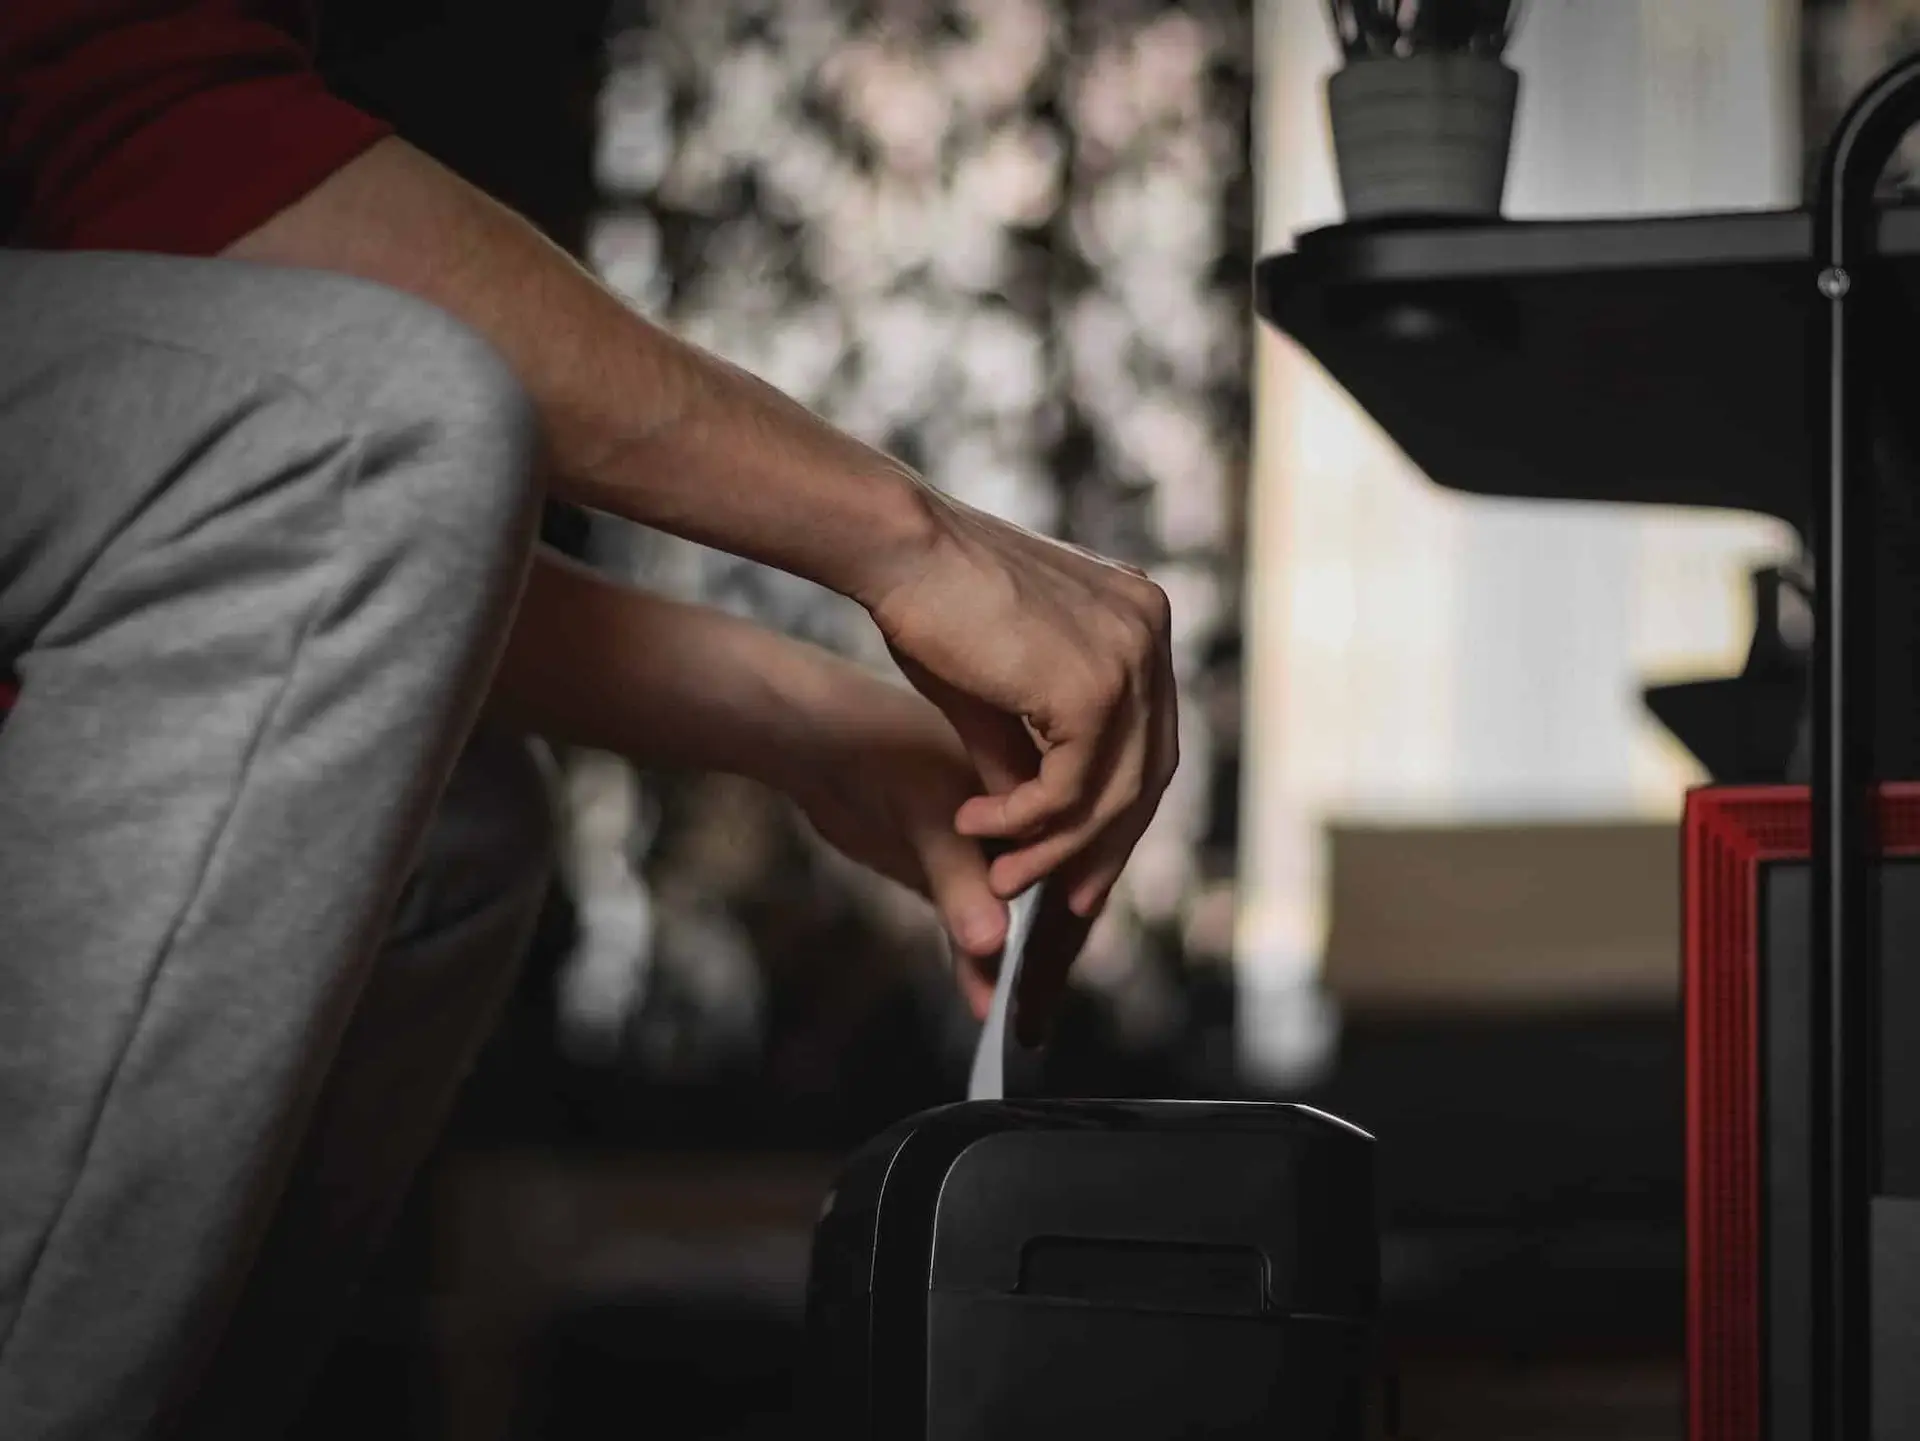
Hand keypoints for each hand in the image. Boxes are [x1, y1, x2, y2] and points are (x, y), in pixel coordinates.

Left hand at [777, 663, 1087, 1034]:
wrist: (819, 742)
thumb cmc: (880, 752)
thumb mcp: (927, 815)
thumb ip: (959, 881)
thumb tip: (993, 947)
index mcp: (1042, 792)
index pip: (1075, 861)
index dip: (1073, 918)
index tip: (1060, 974)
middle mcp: (1027, 823)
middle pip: (1054, 901)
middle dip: (1048, 960)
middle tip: (1037, 1021)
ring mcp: (991, 851)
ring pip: (1017, 920)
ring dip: (1016, 969)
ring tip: (1021, 1024)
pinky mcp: (954, 873)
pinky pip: (977, 924)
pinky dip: (978, 962)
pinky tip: (982, 1001)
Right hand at [857, 486, 1177, 922]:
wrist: (900, 545)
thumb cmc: (931, 601)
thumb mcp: (997, 689)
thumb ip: (1032, 752)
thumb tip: (1041, 830)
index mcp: (1138, 617)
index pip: (1150, 737)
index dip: (1119, 809)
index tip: (1085, 865)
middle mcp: (1149, 630)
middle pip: (1149, 771)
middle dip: (1104, 847)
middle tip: (1066, 903)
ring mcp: (1132, 657)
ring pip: (1114, 791)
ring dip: (1055, 846)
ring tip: (1002, 877)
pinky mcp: (1096, 686)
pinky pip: (1072, 787)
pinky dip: (1024, 821)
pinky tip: (976, 825)